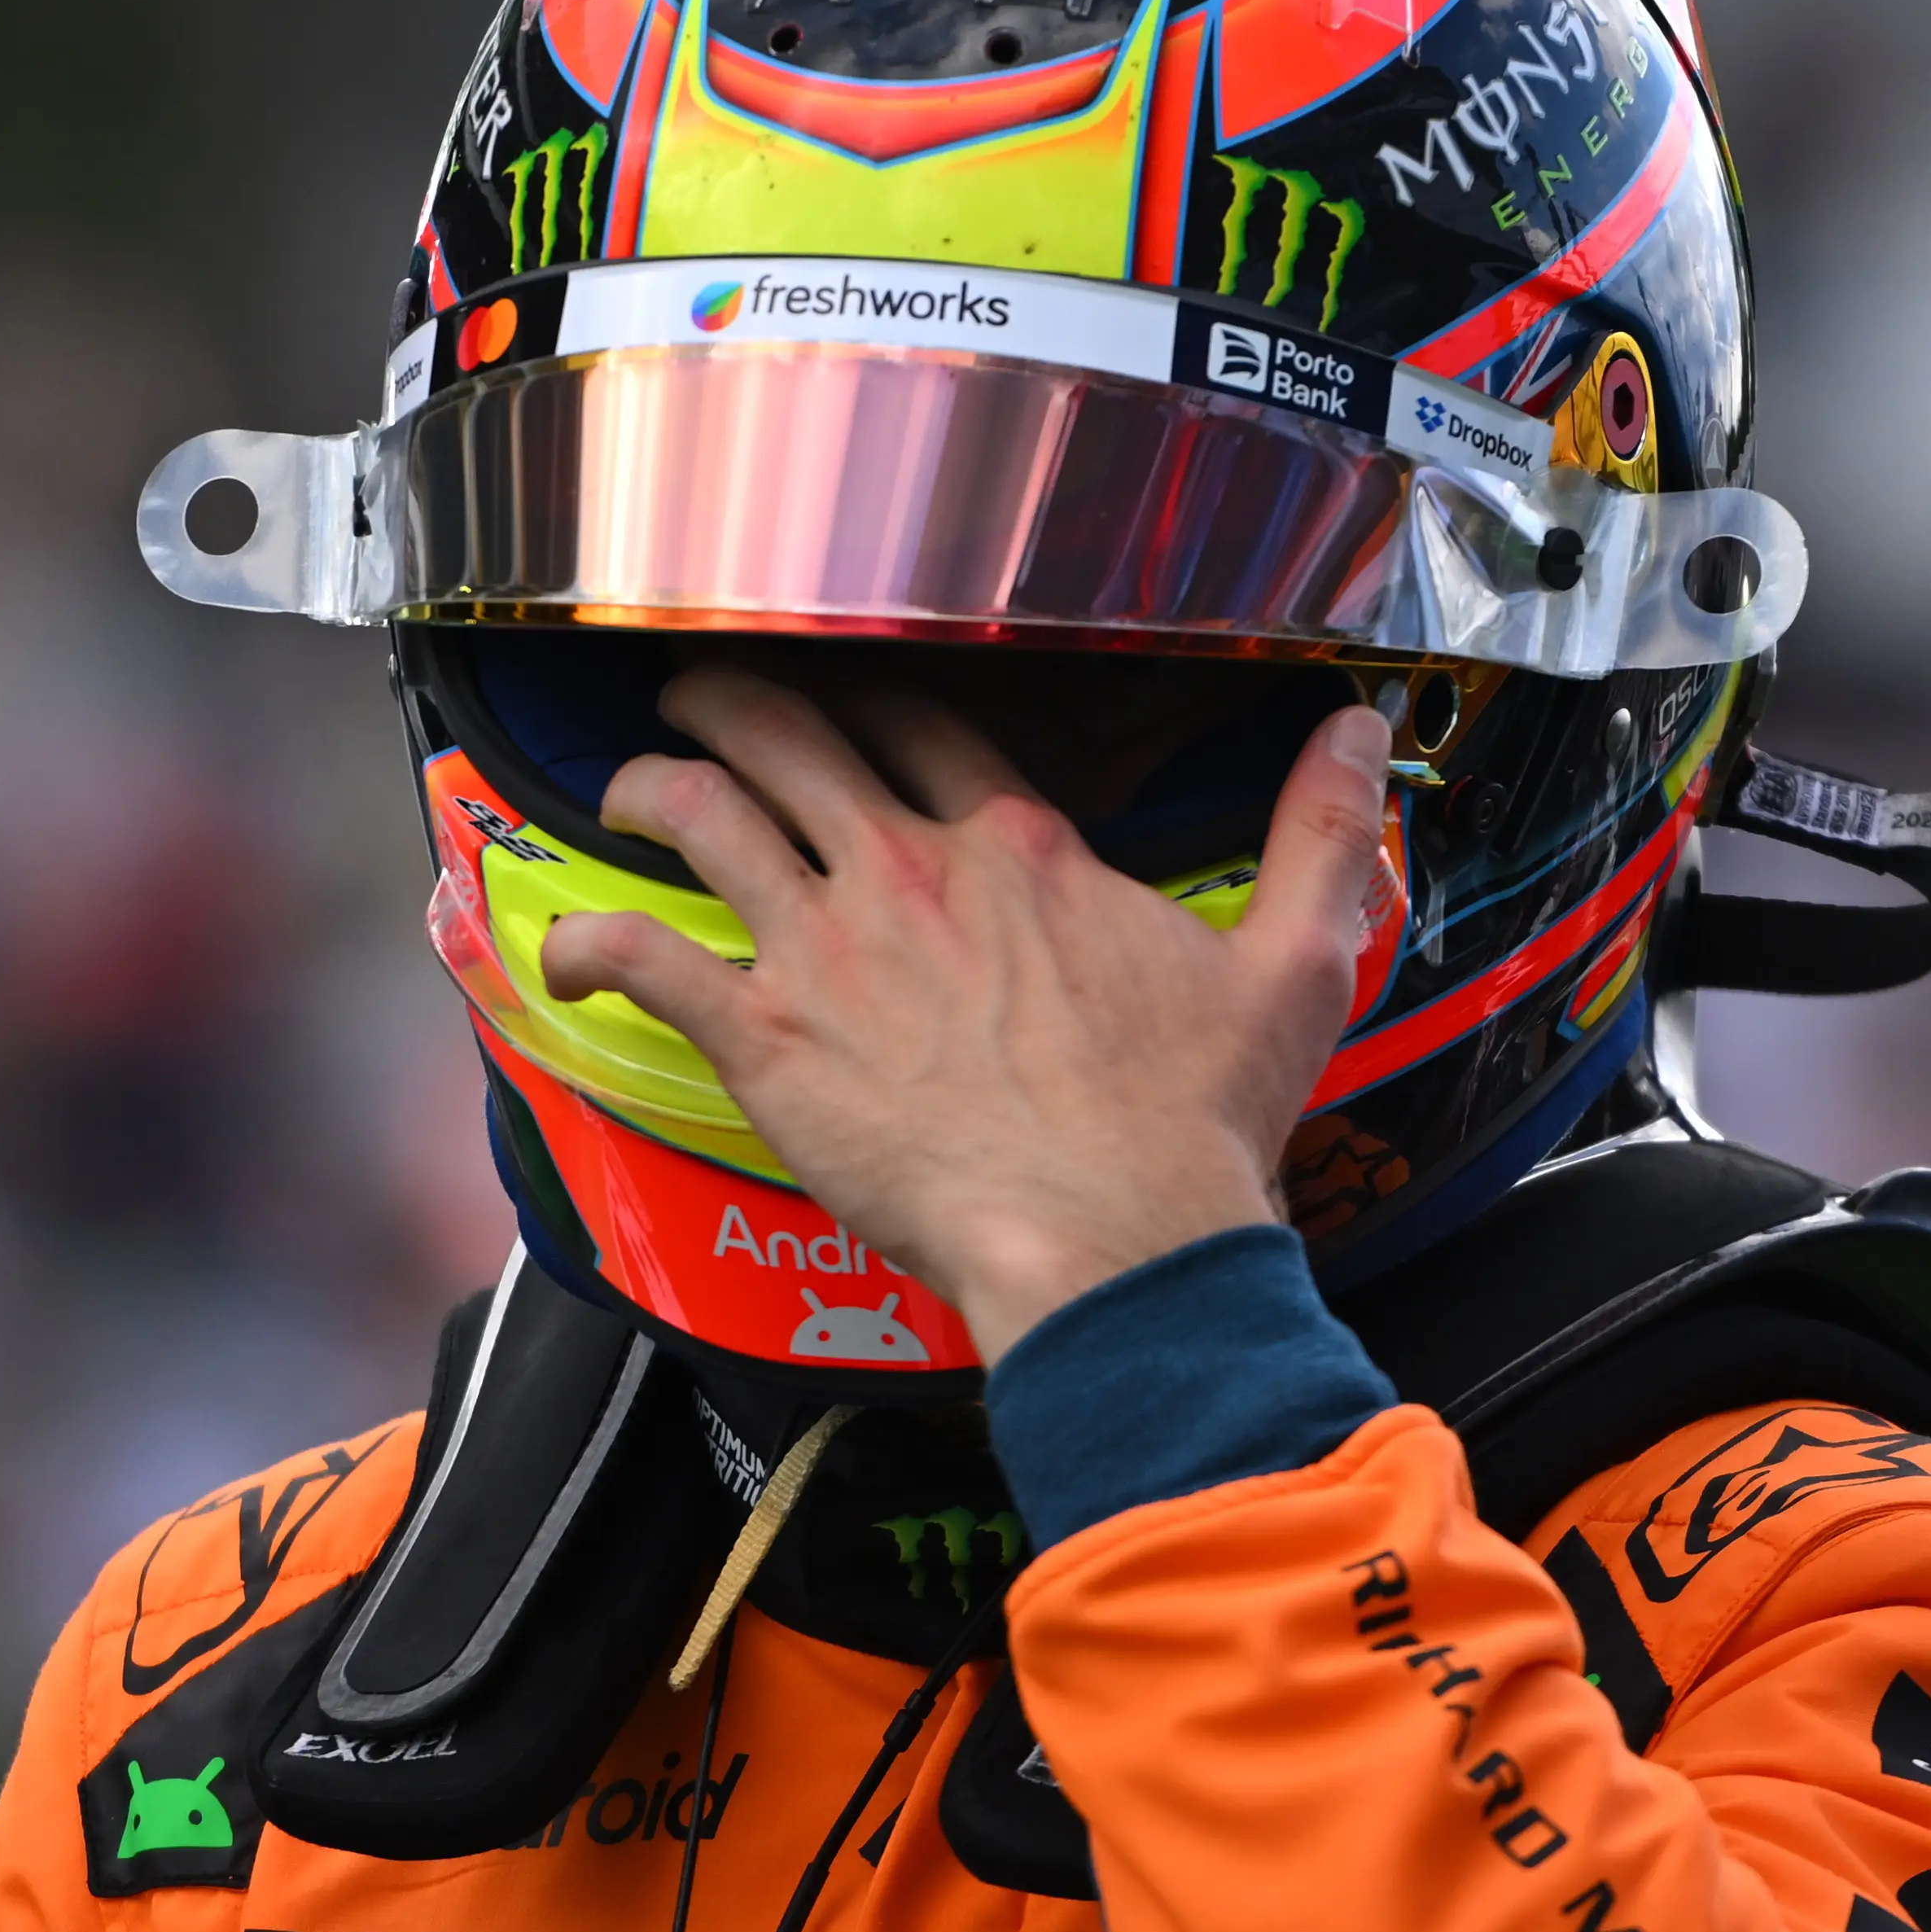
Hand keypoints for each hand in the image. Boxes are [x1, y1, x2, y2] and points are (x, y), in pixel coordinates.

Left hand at [538, 664, 1394, 1363]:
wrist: (1114, 1241)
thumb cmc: (1194, 1126)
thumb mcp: (1292, 965)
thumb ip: (1325, 837)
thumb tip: (1365, 736)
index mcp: (1019, 846)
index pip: (924, 721)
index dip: (874, 692)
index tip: (846, 691)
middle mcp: (912, 871)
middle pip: (796, 735)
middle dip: (734, 699)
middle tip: (701, 697)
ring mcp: (830, 947)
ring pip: (709, 814)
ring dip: (654, 785)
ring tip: (631, 784)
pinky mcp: (769, 1038)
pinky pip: (651, 957)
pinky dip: (594, 941)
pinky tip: (565, 951)